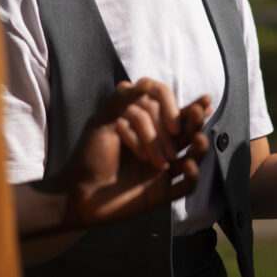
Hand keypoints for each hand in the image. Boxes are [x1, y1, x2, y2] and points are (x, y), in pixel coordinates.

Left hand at [62, 78, 211, 227]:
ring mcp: (162, 171)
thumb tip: (146, 83)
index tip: (197, 102)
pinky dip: (192, 177)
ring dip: (200, 146)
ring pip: (192, 156)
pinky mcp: (161, 194)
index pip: (172, 113)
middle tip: (198, 112)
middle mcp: (158, 147)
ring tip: (198, 138)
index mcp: (147, 129)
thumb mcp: (103, 122)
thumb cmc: (88, 155)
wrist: (76, 193)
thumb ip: (124, 102)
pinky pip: (185, 187)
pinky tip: (188, 166)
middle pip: (186, 132)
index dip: (183, 107)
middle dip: (194, 121)